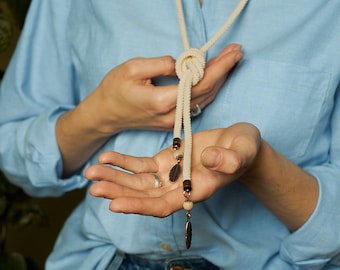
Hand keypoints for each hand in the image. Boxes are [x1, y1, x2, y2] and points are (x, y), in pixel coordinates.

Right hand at [57, 44, 241, 176]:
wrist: (107, 115)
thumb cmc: (115, 90)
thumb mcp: (132, 68)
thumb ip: (161, 64)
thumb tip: (182, 63)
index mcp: (161, 101)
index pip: (199, 83)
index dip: (219, 67)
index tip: (232, 51)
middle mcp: (172, 115)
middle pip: (206, 92)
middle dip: (224, 70)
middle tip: (237, 52)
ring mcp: (174, 121)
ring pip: (204, 100)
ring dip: (220, 80)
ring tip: (231, 61)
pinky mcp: (173, 122)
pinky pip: (197, 104)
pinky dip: (209, 89)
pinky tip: (217, 77)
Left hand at [85, 123, 260, 216]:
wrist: (237, 144)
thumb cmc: (243, 150)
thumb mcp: (243, 151)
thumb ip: (230, 159)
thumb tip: (208, 159)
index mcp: (195, 191)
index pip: (163, 205)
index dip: (140, 207)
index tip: (115, 205)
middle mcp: (178, 187)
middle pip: (144, 196)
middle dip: (118, 192)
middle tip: (93, 187)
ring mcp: (169, 174)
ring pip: (138, 181)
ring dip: (114, 178)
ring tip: (91, 173)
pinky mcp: (165, 160)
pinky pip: (140, 165)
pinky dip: (123, 162)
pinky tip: (106, 157)